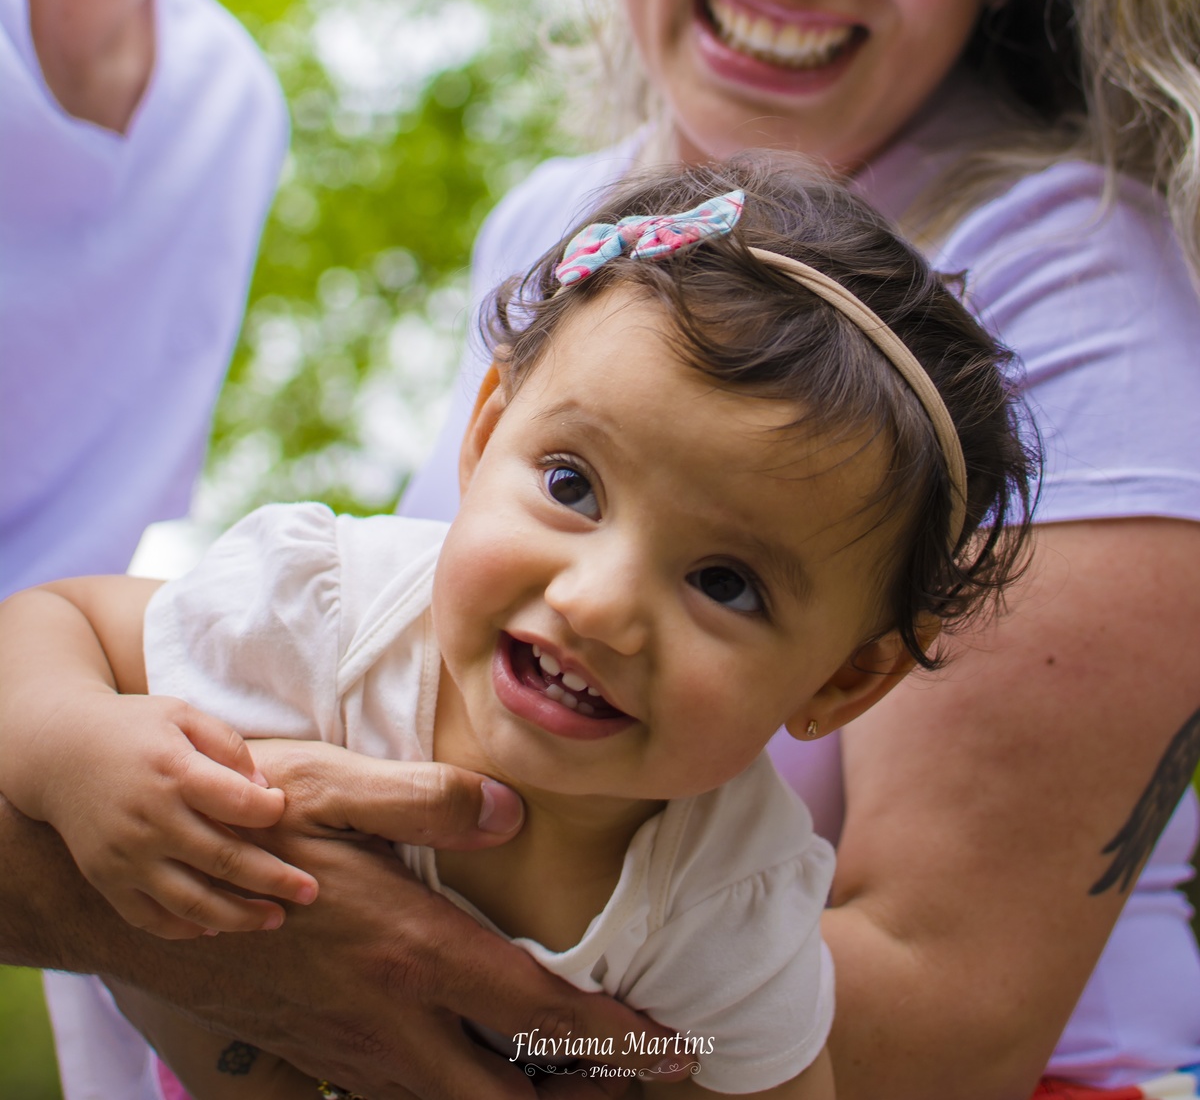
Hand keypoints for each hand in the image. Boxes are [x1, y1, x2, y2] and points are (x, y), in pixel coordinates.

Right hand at [39, 693, 316, 937]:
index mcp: (174, 773)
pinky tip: (218, 926)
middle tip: (312, 891)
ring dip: (239, 917)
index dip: (270, 811)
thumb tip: (266, 790)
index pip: (239, 804)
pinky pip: (152, 918)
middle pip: (225, 861)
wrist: (59, 752)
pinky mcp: (108, 881)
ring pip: (193, 903)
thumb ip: (228, 745)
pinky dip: (187, 929)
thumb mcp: (182, 714)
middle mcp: (151, 822)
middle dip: (275, 880)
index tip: (285, 811)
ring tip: (275, 918)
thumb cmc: (134, 728)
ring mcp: (127, 857)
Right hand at [141, 739, 691, 1098]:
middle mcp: (388, 1020)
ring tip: (581, 1088)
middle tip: (645, 1083)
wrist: (136, 892)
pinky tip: (472, 1074)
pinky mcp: (318, 1055)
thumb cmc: (240, 825)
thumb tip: (512, 807)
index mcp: (411, 951)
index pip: (539, 1013)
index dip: (619, 1040)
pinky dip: (455, 1099)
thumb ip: (424, 799)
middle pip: (506, 1099)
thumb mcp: (328, 787)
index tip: (679, 1050)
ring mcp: (349, 1048)